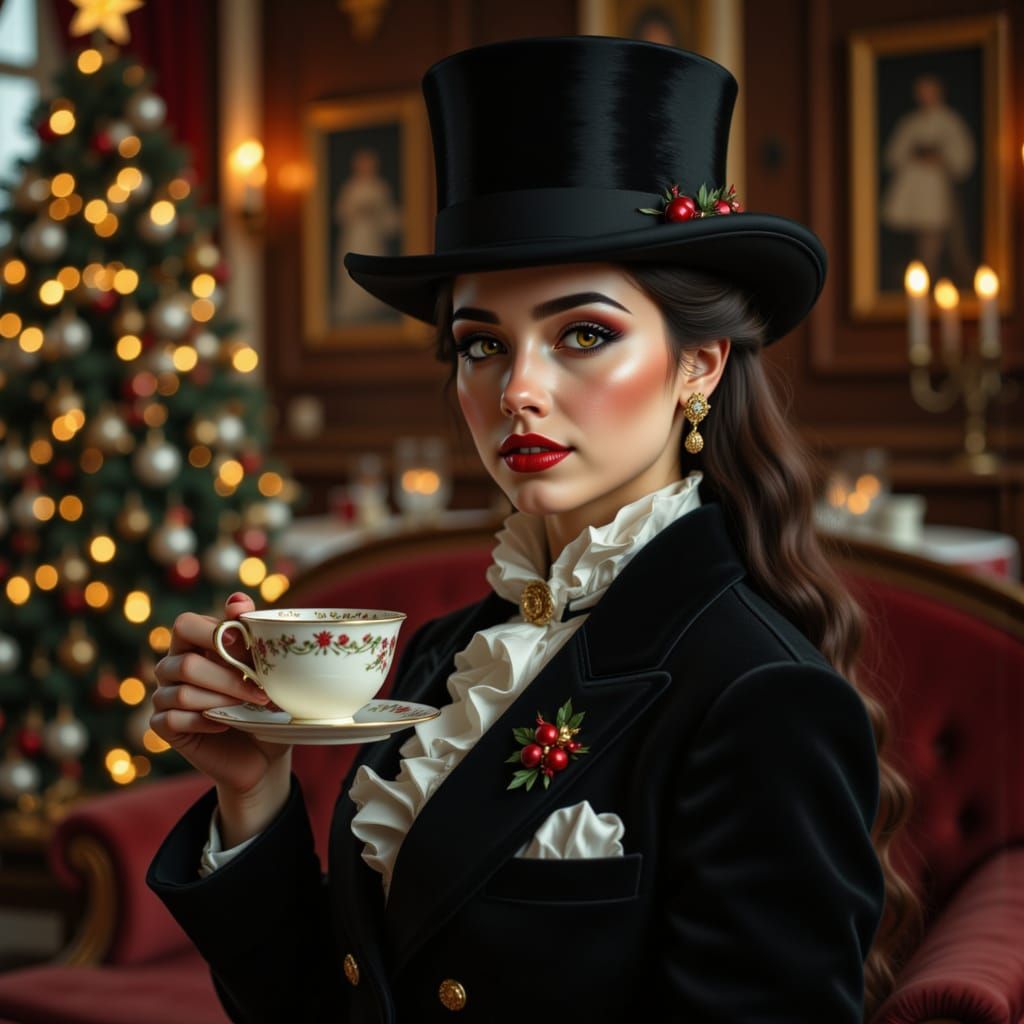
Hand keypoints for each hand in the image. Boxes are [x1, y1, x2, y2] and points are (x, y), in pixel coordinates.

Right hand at [152, 593, 292, 797]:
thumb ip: (250, 635)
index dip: (213, 634)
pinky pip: (174, 718)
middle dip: (228, 678)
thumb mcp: (266, 668)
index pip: (186, 625)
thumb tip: (237, 600)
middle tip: (261, 692)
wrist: (263, 751)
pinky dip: (205, 720)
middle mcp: (173, 665)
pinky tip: (225, 723)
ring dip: (221, 701)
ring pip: (182, 692)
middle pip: (185, 663)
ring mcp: (164, 695)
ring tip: (249, 709)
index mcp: (194, 643)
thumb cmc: (264, 701)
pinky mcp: (162, 725)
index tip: (246, 648)